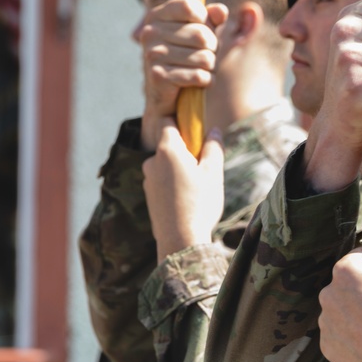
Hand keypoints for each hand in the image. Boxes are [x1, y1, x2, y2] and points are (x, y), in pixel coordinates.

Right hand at [139, 0, 228, 150]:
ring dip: (210, 67)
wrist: (166, 94)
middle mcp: (151, 32)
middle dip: (212, 48)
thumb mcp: (200, 32)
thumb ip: (211, 18)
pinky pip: (199, 76)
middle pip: (202, 35)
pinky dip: (206, 81)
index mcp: (157, 16)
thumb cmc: (186, 56)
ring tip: (201, 68)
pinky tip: (199, 81)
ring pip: (205, 58)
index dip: (205, 19)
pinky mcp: (158, 76)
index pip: (190, 7)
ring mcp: (152, 54)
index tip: (203, 28)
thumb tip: (221, 11)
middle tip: (204, 55)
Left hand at [142, 118, 224, 263]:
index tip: (196, 129)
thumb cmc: (200, 204)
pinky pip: (162, 180)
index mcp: (168, 150)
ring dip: (180, 168)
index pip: (167, 120)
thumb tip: (213, 130)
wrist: (180, 241)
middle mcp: (152, 161)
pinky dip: (173, 183)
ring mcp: (147, 179)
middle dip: (185, 149)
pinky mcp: (148, 195)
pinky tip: (188, 199)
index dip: (181, 120)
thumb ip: (213, 147)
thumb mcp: (214, 173)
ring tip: (198, 187)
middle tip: (204, 166)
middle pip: (169, 144)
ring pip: (166, 163)